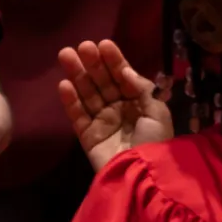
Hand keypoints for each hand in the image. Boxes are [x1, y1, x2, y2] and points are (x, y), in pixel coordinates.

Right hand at [56, 40, 173, 170]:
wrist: (143, 177)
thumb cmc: (155, 143)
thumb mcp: (157, 113)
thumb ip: (141, 89)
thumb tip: (125, 70)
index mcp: (140, 104)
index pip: (124, 77)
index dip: (114, 61)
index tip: (104, 44)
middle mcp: (120, 110)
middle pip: (103, 83)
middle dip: (93, 64)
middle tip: (81, 46)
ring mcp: (103, 123)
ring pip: (88, 95)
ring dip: (77, 76)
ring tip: (65, 56)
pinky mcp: (88, 138)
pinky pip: (78, 117)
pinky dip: (70, 102)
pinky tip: (64, 85)